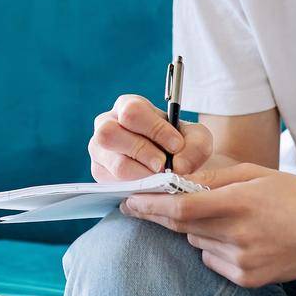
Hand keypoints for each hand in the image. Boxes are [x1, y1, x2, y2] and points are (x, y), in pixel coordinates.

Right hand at [88, 94, 212, 181]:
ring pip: (114, 163)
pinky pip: (113, 184)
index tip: (176, 145)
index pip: (133, 112)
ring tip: (160, 178)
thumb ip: (195, 146)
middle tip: (163, 165)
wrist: (174, 165)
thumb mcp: (196, 139)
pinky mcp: (100, 174)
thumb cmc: (179, 145)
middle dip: (141, 152)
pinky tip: (151, 187)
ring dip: (142, 174)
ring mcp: (99, 151)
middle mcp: (107, 125)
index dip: (155, 130)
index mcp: (127, 106)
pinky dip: (136, 189)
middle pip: (109, 134)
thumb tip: (179, 165)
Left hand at [119, 163, 295, 286]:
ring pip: (197, 244)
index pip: (181, 209)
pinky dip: (215, 249)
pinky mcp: (248, 279)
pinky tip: (241, 240)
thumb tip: (178, 182)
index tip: (128, 202)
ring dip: (198, 231)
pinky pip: (212, 262)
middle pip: (183, 228)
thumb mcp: (255, 174)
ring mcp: (243, 262)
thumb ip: (215, 179)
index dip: (150, 206)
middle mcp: (238, 235)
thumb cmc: (293, 196)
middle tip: (148, 206)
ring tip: (228, 220)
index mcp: (239, 203)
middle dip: (164, 216)